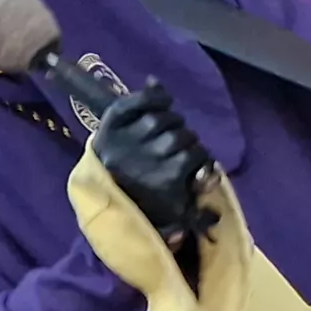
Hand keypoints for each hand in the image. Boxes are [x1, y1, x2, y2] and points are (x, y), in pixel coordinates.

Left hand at [90, 84, 212, 252]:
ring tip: (170, 126)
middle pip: (180, 135)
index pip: (196, 156)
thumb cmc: (143, 206)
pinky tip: (163, 99)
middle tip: (181, 143)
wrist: (99, 196)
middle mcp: (146, 160)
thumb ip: (198, 204)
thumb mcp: (175, 214)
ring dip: (171, 119)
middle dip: (186, 138)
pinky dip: (152, 96)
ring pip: (160, 119)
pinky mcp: (109, 125)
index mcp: (164, 182)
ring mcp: (125, 140)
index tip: (196, 160)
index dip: (200, 156)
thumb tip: (211, 186)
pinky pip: (135, 102)